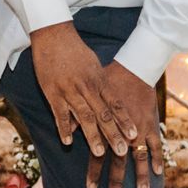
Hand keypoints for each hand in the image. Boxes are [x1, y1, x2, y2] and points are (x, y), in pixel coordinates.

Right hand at [31, 23, 133, 158]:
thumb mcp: (94, 65)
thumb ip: (101, 84)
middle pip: (103, 115)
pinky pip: (60, 114)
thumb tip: (110, 98)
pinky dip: (65, 129)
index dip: (125, 121)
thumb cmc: (75, 50)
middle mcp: (87, 88)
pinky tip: (68, 142)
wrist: (54, 35)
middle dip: (113, 134)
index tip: (135, 135)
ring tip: (99, 152)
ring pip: (84, 117)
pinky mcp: (52, 93)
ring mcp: (70, 91)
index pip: (116, 104)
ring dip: (92, 136)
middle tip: (123, 152)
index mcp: (99, 81)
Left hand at [84, 63, 163, 187]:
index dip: (94, 172)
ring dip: (142, 176)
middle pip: (120, 161)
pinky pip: (157, 144)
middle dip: (117, 181)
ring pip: (141, 156)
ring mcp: (140, 129)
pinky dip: (158, 158)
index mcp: (106, 126)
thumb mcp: (89, 97)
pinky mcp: (152, 123)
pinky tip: (158, 172)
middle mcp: (123, 131)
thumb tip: (67, 131)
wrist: (134, 67)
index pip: (98, 154)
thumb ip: (79, 116)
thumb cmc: (108, 80)